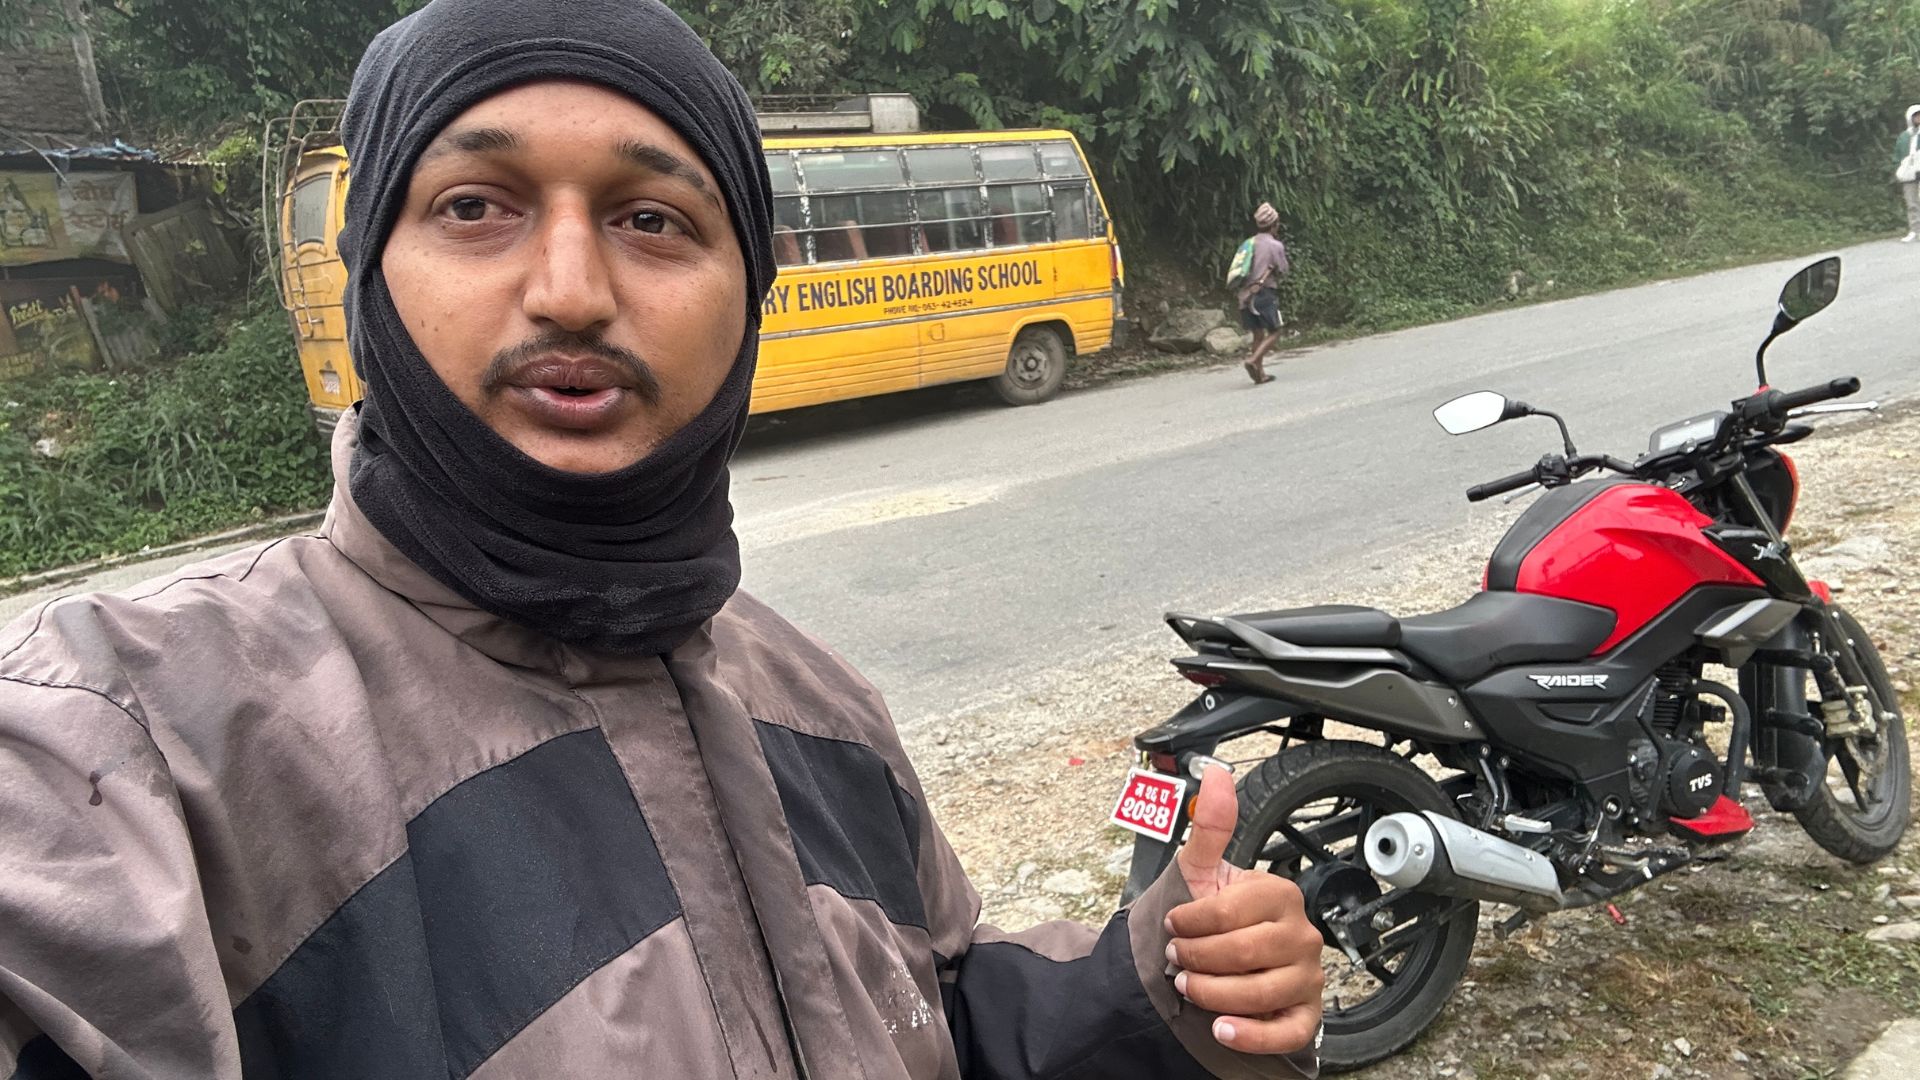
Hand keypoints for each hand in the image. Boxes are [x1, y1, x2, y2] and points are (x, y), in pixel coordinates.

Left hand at [1164, 764, 1324, 1054]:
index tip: (1173, 925)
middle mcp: (1302, 935)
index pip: (1230, 912)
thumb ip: (1209, 825)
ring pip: (1262, 993)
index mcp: (1280, 895)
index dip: (1191, 922)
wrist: (1216, 964)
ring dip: (1213, 994)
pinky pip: (1287, 1032)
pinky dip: (1251, 1034)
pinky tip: (1221, 1028)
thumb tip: (1215, 773)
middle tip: (1177, 960)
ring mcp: (1307, 977)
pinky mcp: (1305, 1016)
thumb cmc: (1209, 919)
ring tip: (1189, 989)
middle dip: (1198, 959)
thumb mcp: (1201, 872)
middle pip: (1246, 953)